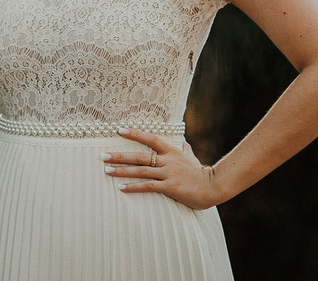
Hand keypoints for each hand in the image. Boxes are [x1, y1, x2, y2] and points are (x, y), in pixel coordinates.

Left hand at [102, 127, 220, 209]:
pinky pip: (148, 186)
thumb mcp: (192, 158)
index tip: (119, 129)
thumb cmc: (201, 173)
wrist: (214, 187)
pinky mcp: (170, 187)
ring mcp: (168, 174)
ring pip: (141, 170)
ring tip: (107, 170)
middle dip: (120, 155)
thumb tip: (185, 143)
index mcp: (172, 151)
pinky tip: (121, 188)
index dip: (135, 133)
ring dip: (122, 171)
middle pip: (139, 155)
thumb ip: (186, 150)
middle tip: (102, 155)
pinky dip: (134, 187)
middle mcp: (168, 161)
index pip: (150, 138)